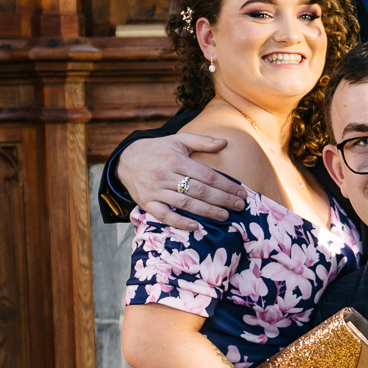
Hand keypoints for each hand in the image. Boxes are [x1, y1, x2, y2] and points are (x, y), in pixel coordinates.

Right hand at [119, 133, 249, 230]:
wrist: (126, 159)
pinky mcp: (146, 203)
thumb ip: (203, 141)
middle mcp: (165, 175)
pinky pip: (164, 215)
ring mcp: (155, 190)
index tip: (241, 192)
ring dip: (207, 212)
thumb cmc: (158, 150)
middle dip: (222, 199)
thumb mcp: (179, 140)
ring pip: (185, 203)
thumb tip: (225, 143)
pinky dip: (180, 222)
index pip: (207, 175)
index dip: (227, 185)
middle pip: (199, 190)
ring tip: (225, 217)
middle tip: (240, 206)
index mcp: (176, 159)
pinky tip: (196, 226)